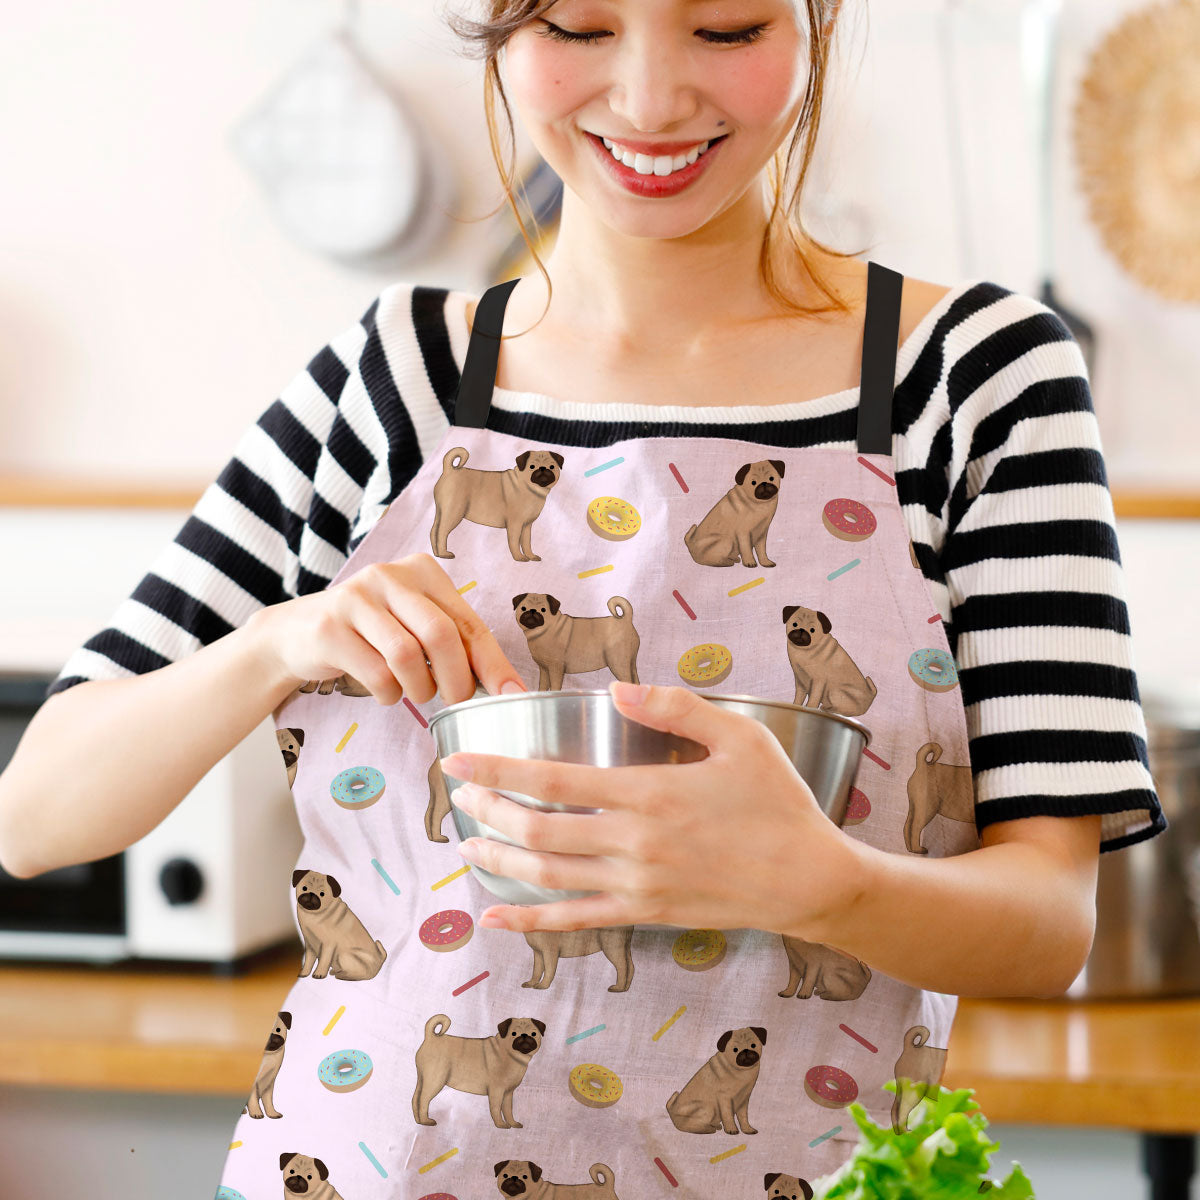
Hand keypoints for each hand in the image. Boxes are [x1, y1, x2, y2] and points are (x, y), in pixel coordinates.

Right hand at [246, 553, 526, 705]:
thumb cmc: (370, 634)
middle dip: (456, 680)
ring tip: (415, 694)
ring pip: (407, 655)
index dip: (493, 662)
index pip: (468, 621)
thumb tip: (509, 686)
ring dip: (419, 689)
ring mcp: (356, 598)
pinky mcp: (330, 628)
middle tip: (455, 701)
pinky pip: (375, 673)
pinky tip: (385, 692)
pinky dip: (388, 694)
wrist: (296, 633)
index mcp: (422, 571)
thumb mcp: (414, 626)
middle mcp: (389, 576)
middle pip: (441, 635)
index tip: (512, 694)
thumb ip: (456, 644)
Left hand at [440, 679, 853, 934]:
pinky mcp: (644, 914)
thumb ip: (677, 708)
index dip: (498, 770)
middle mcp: (634, 844)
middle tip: (457, 794)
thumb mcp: (741, 737)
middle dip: (488, 811)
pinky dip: (530, 922)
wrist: (810, 880)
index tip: (459, 760)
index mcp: (650, 794)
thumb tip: (617, 689)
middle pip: (538, 830)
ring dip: (499, 860)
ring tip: (466, 844)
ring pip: (547, 876)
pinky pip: (575, 921)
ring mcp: (636, 886)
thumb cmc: (778, 802)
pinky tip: (496, 919)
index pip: (554, 781)